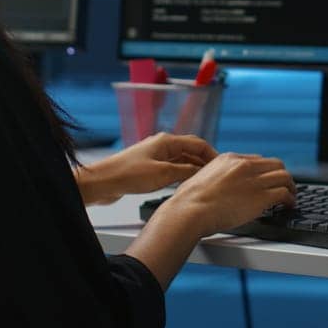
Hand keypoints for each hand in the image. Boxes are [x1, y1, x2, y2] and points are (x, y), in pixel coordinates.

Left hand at [73, 133, 216, 205]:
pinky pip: (171, 169)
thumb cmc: (129, 174)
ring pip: (181, 161)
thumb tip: (202, 172)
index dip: (212, 154)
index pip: (198, 143)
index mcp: (167, 141)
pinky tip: (185, 185)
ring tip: (204, 182)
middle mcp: (162, 146)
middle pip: (190, 151)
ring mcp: (156, 156)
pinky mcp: (149, 168)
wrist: (105, 182)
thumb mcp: (163, 174)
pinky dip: (181, 175)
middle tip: (217, 176)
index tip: (222, 166)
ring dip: (193, 169)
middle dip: (204, 162)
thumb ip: (185, 172)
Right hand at [159, 152, 295, 235]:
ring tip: (291, 196)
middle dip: (281, 175)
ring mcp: (254, 180)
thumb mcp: (201, 177)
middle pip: (275, 164)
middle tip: (284, 186)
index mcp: (229, 159)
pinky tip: (289, 205)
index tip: (267, 180)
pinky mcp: (260, 197)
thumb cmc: (189, 201)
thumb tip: (217, 188)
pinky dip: (290, 199)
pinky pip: (284, 193)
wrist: (190, 210)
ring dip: (291, 186)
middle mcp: (244, 165)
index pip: (257, 160)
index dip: (265, 171)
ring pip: (284, 176)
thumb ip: (215, 177)